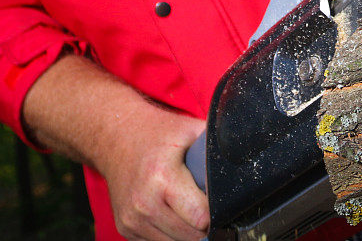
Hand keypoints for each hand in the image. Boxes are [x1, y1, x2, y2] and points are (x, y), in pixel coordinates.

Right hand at [97, 104, 208, 240]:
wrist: (116, 136)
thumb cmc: (157, 133)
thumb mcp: (188, 130)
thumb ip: (213, 149)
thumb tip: (244, 157)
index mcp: (162, 177)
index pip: (201, 218)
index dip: (215, 211)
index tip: (218, 200)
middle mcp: (144, 202)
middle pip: (191, 236)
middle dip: (203, 224)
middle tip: (204, 203)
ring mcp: (132, 218)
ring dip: (187, 231)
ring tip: (187, 206)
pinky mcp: (125, 228)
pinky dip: (169, 232)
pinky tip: (170, 210)